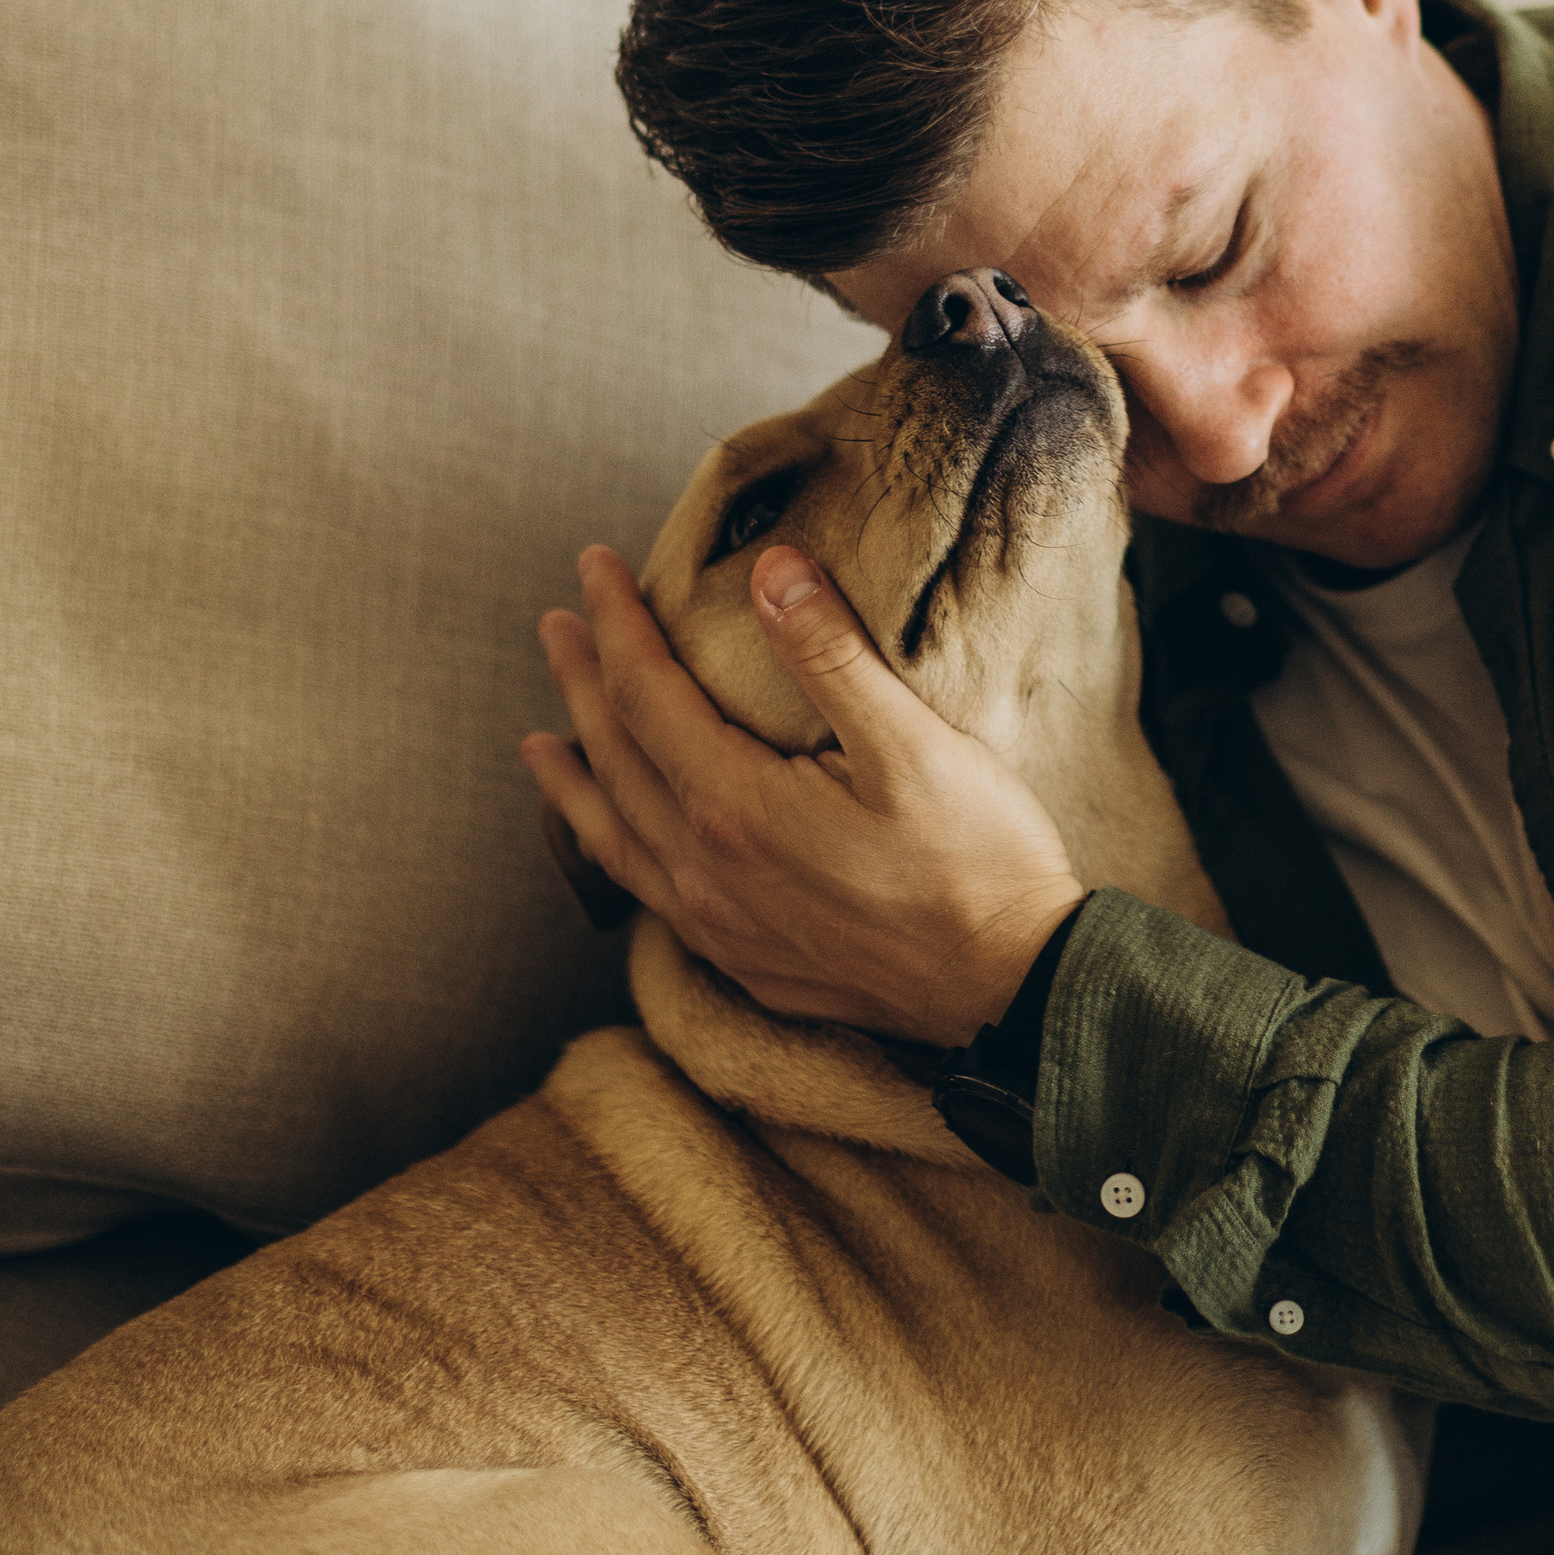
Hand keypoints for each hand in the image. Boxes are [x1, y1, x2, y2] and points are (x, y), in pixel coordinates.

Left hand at [522, 546, 1086, 1045]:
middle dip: (580, 685)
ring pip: (616, 841)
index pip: (645, 694)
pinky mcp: (750, 965)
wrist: (1015, 989)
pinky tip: (621, 841)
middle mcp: (708, 874)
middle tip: (554, 626)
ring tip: (538, 745)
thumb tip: (769, 569)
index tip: (594, 565)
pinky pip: (650, 896)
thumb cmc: (977, 861)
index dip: (615, 624)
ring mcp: (723, 929)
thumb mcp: (912, 742)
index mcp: (736, 807)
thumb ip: (830, 654)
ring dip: (573, 782)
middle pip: (615, 762)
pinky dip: (614, 851)